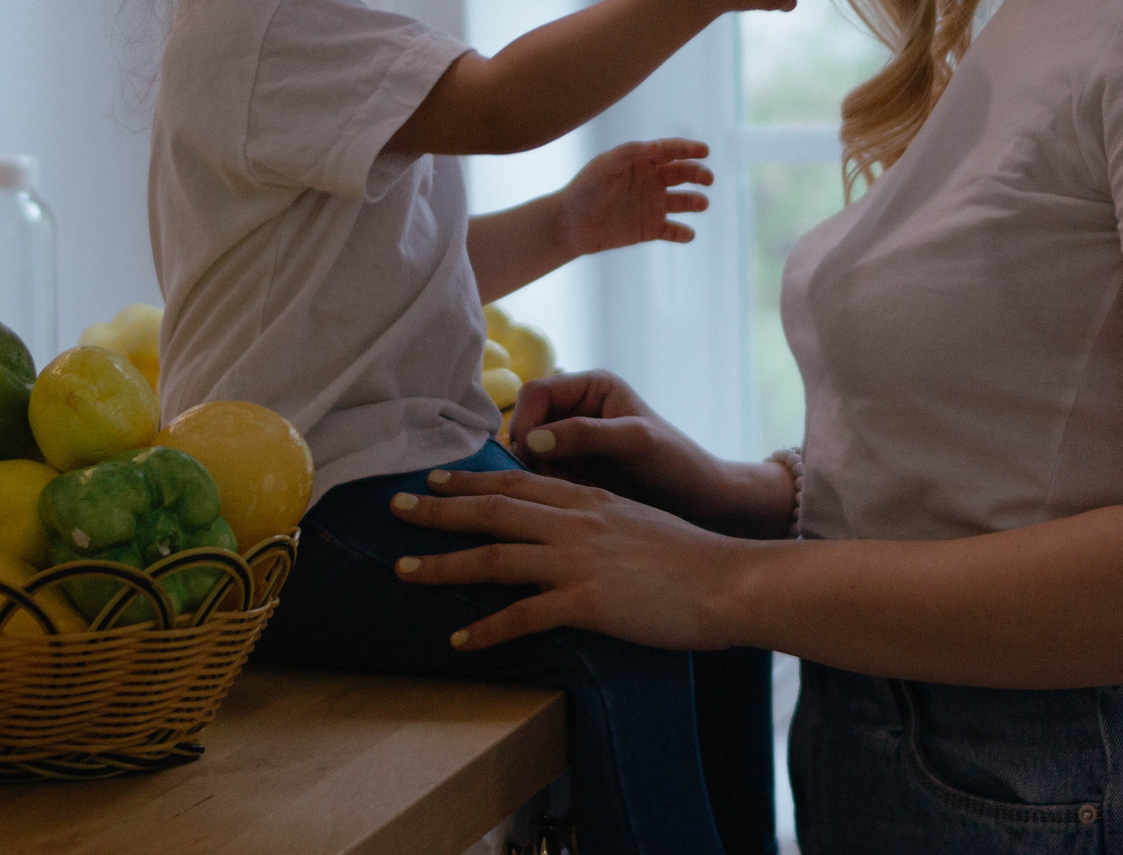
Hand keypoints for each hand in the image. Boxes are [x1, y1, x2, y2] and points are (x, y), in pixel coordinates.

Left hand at [392, 468, 762, 652]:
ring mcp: (579, 562)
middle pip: (493, 509)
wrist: (729, 581)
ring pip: (496, 557)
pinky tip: (458, 641)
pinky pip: (524, 615)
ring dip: (444, 565)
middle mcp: (576, 523)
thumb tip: (564, 525)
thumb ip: (596, 518)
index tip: (433, 481)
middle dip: (438, 509)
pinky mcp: (588, 603)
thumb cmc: (692, 557)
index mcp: (588, 500)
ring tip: (403, 572)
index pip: (517, 482)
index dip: (470, 481)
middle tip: (393, 508)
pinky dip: (486, 629)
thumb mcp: (636, 519)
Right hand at [512, 370, 795, 537]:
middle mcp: (577, 409)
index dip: (526, 420)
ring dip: (539, 475)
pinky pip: (541, 478)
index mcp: (592, 386)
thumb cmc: (678, 464)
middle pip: (526, 424)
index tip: (531, 455)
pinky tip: (575, 501)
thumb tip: (532, 438)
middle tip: (551, 482)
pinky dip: (548, 490)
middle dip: (531, 453)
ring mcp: (572, 443)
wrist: (700, 505)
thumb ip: (586, 434)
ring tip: (571, 493)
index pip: (536, 393)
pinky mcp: (573, 473)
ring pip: (529, 454)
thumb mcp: (636, 442)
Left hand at [557, 140, 712, 254]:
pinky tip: (687, 233)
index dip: (688, 149)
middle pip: (682, 174)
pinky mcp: (651, 229)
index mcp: (642, 161)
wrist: (570, 224)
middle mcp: (652, 181)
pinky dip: (683, 233)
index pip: (670, 151)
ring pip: (683, 201)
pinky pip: (673, 230)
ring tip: (701, 203)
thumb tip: (656, 146)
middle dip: (698, 174)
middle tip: (708, 178)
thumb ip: (629, 153)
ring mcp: (653, 205)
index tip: (704, 150)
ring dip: (695, 201)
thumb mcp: (605, 165)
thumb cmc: (585, 188)